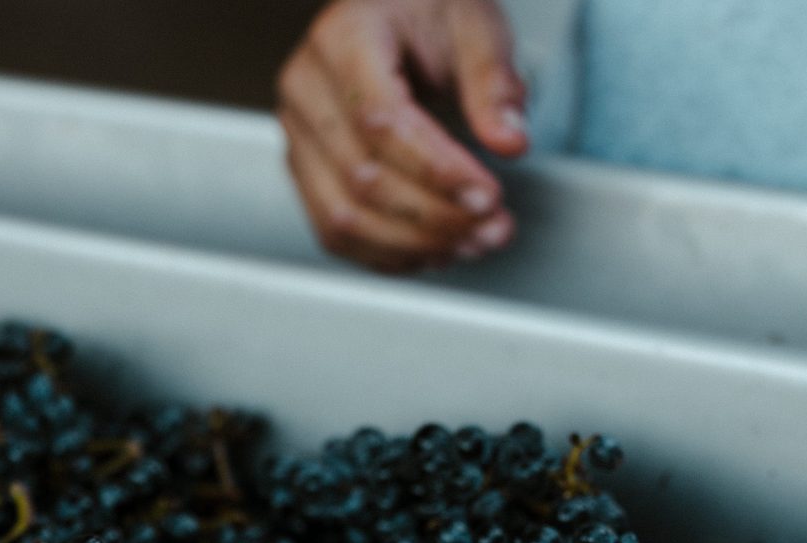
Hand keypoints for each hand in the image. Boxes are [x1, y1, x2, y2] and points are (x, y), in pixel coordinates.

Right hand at [278, 0, 528, 273]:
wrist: (392, 12)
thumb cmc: (427, 9)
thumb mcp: (474, 24)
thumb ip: (494, 82)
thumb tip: (509, 141)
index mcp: (343, 40)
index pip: (381, 122)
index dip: (436, 170)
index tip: (487, 195)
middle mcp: (306, 89)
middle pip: (362, 177)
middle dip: (434, 216)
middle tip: (491, 227)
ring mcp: (298, 135)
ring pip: (342, 216)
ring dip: (412, 244)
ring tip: (469, 245)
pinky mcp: (304, 170)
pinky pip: (332, 231)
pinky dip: (385, 254)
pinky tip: (430, 252)